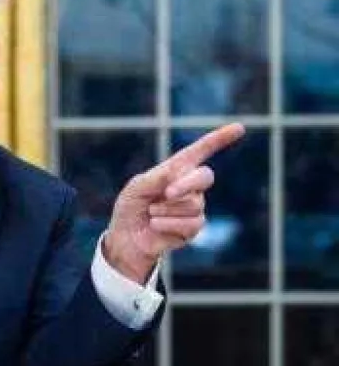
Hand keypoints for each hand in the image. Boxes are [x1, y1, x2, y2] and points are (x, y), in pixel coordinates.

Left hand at [104, 123, 244, 283]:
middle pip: (205, 176)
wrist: (126, 237)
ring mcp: (194, 207)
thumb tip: (178, 171)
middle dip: (186, 183)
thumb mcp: (136, 187)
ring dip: (166, 209)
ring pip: (194, 203)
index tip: (239, 128)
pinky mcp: (192, 228)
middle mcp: (189, 186)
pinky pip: (191, 223)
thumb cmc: (130, 208)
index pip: (201, 151)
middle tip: (167, 193)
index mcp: (176, 170)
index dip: (220, 139)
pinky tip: (155, 225)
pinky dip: (167, 223)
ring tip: (151, 213)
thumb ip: (155, 178)